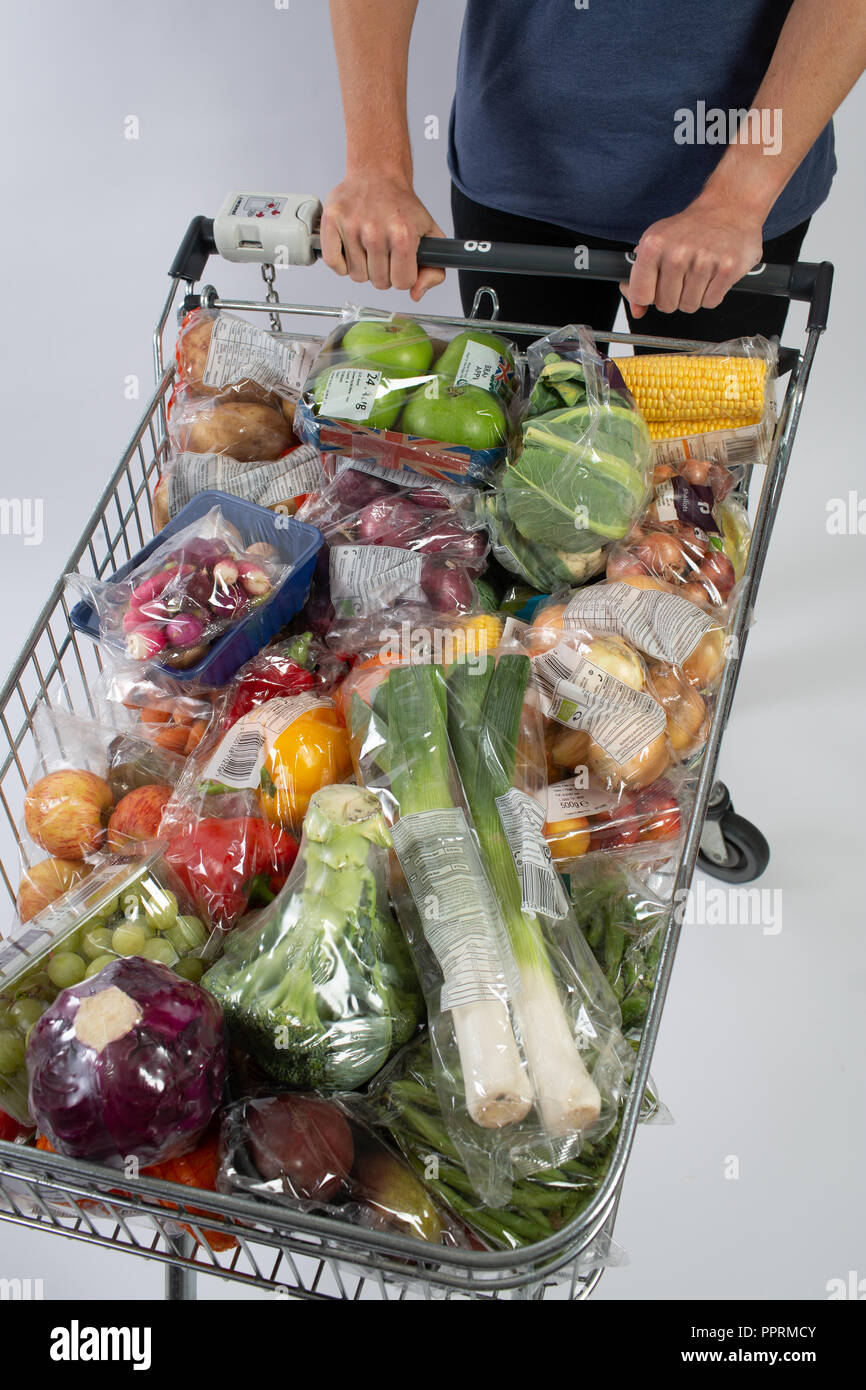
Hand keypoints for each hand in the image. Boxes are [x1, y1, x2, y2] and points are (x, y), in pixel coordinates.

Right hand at [320, 172, 445, 300]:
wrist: (378, 174)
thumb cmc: (402, 206)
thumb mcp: (430, 234)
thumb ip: (434, 270)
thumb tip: (416, 294)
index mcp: (403, 234)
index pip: (402, 283)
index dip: (403, 276)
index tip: (401, 262)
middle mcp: (376, 231)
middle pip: (379, 282)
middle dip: (384, 273)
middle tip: (385, 252)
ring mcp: (351, 226)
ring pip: (357, 276)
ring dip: (364, 267)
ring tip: (368, 246)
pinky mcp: (332, 221)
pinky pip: (334, 263)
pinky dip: (342, 263)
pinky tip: (351, 249)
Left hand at [620, 196, 763, 317]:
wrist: (729, 209)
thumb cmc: (691, 229)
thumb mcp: (657, 245)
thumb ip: (640, 279)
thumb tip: (636, 309)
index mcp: (654, 245)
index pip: (641, 294)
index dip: (647, 297)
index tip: (654, 288)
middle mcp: (677, 252)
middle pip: (666, 305)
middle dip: (673, 296)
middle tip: (683, 276)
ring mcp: (703, 261)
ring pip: (689, 306)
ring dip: (694, 295)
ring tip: (698, 272)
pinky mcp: (727, 268)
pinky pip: (711, 302)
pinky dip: (712, 294)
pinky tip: (712, 274)